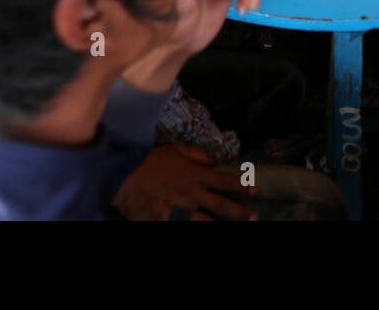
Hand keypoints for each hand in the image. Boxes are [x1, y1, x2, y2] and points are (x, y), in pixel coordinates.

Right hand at [114, 144, 256, 220]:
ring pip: (206, 223)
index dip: (242, 185)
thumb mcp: (175, 149)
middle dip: (240, 213)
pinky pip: (182, 228)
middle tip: (254, 218)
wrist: (123, 176)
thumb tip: (213, 160)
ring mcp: (179, 211)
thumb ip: (196, 154)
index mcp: (195, 175)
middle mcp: (192, 194)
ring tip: (236, 230)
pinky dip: (193, 228)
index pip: (224, 181)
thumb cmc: (149, 161)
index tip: (255, 190)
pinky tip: (199, 230)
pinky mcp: (165, 222)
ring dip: (221, 227)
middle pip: (221, 206)